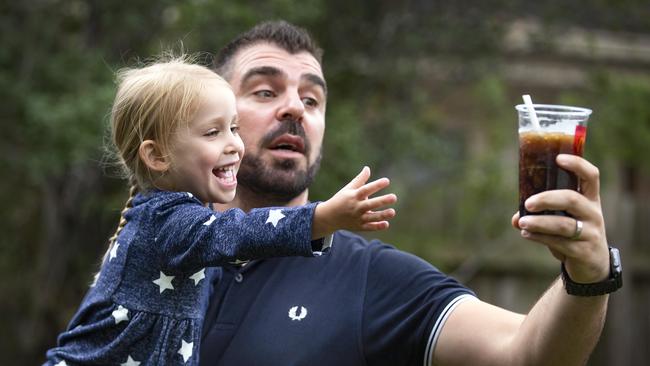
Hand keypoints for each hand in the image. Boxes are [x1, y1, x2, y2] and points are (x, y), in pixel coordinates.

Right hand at [313, 166, 396, 236]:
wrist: (329, 217)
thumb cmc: (341, 200)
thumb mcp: (348, 189)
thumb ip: (359, 180)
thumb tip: (367, 168)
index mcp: (354, 196)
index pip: (366, 190)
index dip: (376, 185)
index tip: (387, 181)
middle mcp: (356, 207)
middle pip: (370, 204)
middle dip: (382, 201)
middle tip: (394, 197)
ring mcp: (358, 218)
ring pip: (371, 217)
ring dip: (382, 215)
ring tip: (392, 212)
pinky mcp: (359, 227)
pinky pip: (369, 227)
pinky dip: (377, 227)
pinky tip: (386, 224)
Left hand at [511, 154, 609, 283]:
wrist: (592, 264)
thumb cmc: (574, 232)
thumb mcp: (564, 218)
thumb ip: (541, 213)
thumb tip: (515, 218)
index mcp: (590, 199)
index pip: (591, 176)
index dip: (577, 165)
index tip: (558, 158)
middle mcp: (593, 213)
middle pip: (572, 199)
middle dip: (547, 199)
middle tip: (528, 203)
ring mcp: (591, 233)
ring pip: (563, 224)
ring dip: (539, 222)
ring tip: (521, 222)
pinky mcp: (584, 251)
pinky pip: (560, 243)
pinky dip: (540, 237)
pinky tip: (526, 234)